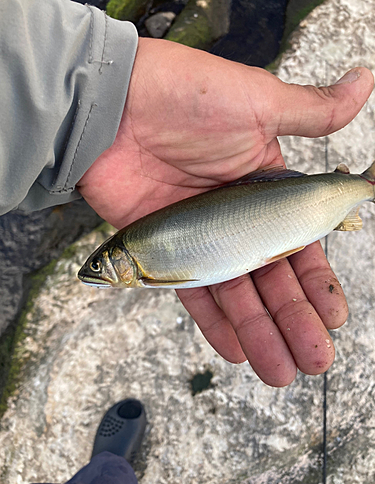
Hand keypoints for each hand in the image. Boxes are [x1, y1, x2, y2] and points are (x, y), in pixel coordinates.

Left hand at [77, 38, 373, 385]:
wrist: (116, 107)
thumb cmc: (189, 97)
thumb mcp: (259, 102)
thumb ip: (312, 112)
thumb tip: (366, 82)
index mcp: (266, 190)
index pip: (301, 244)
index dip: (317, 282)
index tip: (334, 316)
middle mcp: (236, 219)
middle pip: (271, 280)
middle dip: (294, 320)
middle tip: (314, 360)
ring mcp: (201, 238)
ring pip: (237, 294)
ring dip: (259, 332)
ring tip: (280, 371)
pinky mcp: (165, 252)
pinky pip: (193, 295)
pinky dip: (214, 322)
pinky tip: (237, 350)